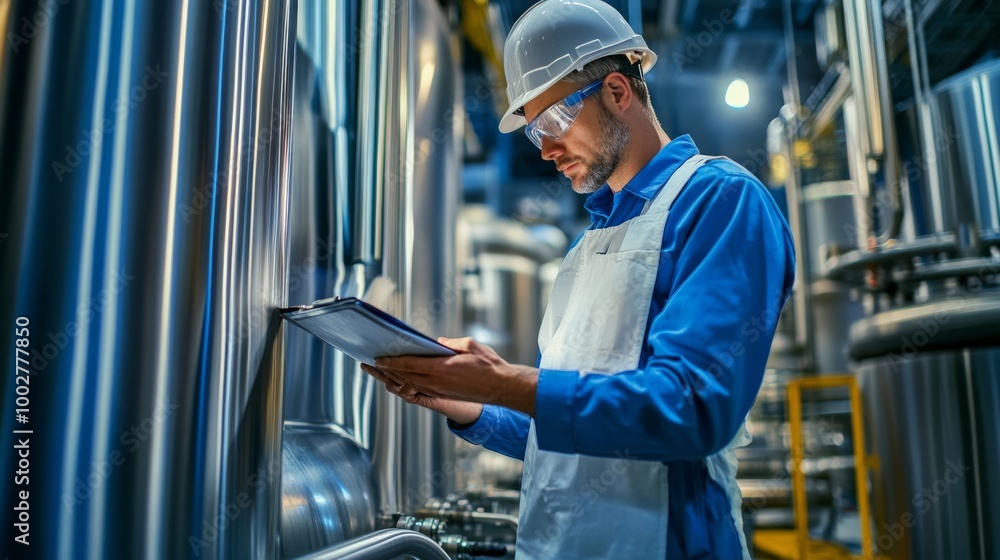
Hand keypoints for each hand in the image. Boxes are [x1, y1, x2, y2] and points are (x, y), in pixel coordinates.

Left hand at [374, 337, 538, 416]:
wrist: (503, 387)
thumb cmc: (489, 365)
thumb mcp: (469, 346)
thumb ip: (450, 344)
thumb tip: (437, 344)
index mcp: (440, 369)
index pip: (408, 365)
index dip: (390, 361)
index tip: (377, 358)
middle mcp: (436, 383)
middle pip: (404, 376)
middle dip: (386, 370)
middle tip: (371, 363)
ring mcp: (439, 391)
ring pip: (410, 384)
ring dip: (394, 377)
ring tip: (381, 370)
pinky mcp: (444, 395)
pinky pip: (420, 389)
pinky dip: (407, 383)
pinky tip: (402, 378)